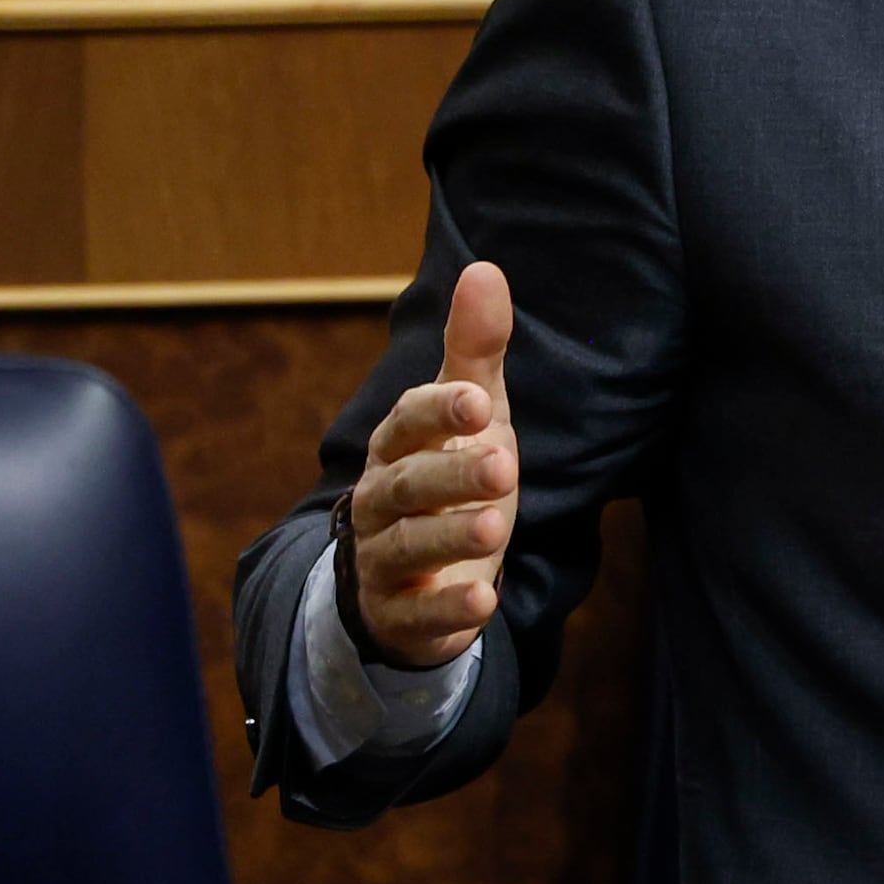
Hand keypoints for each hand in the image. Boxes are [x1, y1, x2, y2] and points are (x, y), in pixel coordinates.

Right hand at [345, 262, 518, 669]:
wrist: (411, 574)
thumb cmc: (446, 478)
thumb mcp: (467, 416)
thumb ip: (474, 352)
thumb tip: (484, 268)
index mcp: (396, 447)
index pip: (408, 423)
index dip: (439, 412)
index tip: (478, 402)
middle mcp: (380, 501)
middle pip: (405, 486)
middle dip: (450, 476)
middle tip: (502, 466)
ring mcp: (385, 560)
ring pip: (407, 548)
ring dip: (450, 537)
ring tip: (496, 525)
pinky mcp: (401, 614)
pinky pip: (417, 615)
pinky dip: (448, 610)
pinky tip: (482, 602)